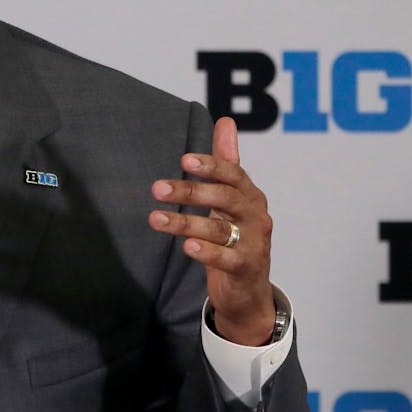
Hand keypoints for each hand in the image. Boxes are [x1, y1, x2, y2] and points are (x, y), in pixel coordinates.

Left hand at [147, 117, 274, 345]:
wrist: (250, 290)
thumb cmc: (238, 237)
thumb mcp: (231, 198)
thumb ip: (227, 162)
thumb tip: (225, 121)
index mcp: (250, 195)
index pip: (233, 174)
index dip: (211, 165)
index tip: (184, 160)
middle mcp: (256, 216)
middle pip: (225, 197)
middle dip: (190, 191)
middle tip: (156, 188)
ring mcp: (255, 243)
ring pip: (220, 229)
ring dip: (185, 223)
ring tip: (156, 219)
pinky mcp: (247, 268)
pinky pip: (227, 258)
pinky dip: (208, 253)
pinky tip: (187, 247)